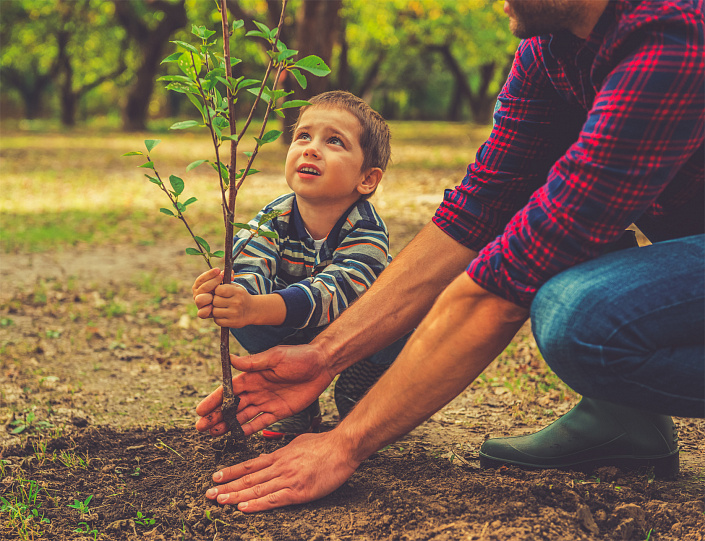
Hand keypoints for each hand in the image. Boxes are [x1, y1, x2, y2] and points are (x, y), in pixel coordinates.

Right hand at [192, 267, 222, 318]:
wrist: (224, 305)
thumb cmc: (222, 291)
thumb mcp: (223, 283)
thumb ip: (225, 277)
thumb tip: (231, 273)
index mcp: (199, 286)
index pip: (201, 279)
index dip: (209, 274)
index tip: (218, 270)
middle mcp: (197, 294)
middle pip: (202, 288)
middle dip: (212, 282)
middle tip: (221, 277)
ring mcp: (199, 304)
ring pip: (199, 300)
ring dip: (207, 296)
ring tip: (216, 294)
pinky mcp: (202, 313)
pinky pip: (201, 313)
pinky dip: (206, 310)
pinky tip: (212, 307)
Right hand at [195, 343, 334, 436]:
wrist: (322, 365)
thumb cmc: (299, 356)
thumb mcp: (275, 356)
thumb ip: (253, 363)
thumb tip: (230, 359)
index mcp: (253, 375)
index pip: (228, 390)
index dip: (213, 400)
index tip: (200, 410)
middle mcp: (257, 390)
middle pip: (232, 406)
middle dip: (216, 416)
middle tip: (201, 427)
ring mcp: (267, 402)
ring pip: (242, 416)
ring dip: (227, 424)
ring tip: (212, 434)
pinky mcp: (279, 412)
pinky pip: (260, 423)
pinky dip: (247, 430)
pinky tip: (235, 436)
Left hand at [205, 430, 359, 511]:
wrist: (343, 447)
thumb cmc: (324, 445)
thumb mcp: (298, 443)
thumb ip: (283, 452)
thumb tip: (268, 457)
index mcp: (280, 455)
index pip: (250, 465)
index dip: (231, 472)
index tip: (216, 477)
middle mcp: (280, 466)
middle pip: (248, 479)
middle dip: (227, 486)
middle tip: (209, 494)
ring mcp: (288, 479)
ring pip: (256, 489)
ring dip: (236, 496)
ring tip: (219, 501)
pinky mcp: (298, 491)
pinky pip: (274, 499)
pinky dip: (257, 504)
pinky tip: (243, 508)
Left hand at [210, 282, 253, 327]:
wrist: (253, 310)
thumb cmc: (240, 297)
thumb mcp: (236, 288)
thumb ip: (224, 285)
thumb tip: (210, 286)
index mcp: (237, 292)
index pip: (218, 290)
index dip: (217, 291)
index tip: (220, 293)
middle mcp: (236, 302)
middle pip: (215, 301)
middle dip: (216, 301)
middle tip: (221, 302)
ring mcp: (235, 313)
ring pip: (215, 311)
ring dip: (216, 310)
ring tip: (222, 308)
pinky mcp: (232, 323)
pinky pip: (217, 321)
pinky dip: (218, 318)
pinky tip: (224, 315)